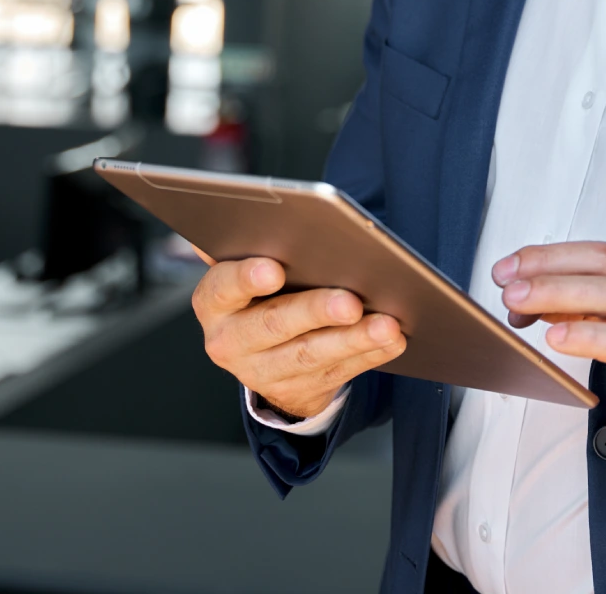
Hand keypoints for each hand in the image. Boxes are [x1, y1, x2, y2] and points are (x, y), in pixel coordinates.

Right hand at [192, 256, 406, 419]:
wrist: (262, 357)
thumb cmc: (260, 294)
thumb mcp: (245, 274)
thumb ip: (252, 246)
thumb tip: (267, 216)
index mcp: (213, 302)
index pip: (222, 287)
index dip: (246, 278)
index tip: (274, 268)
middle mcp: (230, 341)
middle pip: (273, 324)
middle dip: (315, 311)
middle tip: (350, 301)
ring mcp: (262, 372)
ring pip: (310, 355)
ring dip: (352, 340)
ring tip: (386, 325)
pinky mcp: (297, 390)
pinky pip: (337, 372)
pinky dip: (369, 355)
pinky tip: (392, 340)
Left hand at [494, 241, 605, 490]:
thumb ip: (594, 312)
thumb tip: (540, 298)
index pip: (599, 253)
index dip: (550, 255)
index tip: (511, 266)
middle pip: (603, 264)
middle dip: (548, 266)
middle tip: (506, 278)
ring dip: (559, 294)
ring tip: (520, 303)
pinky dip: (589, 336)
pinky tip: (558, 339)